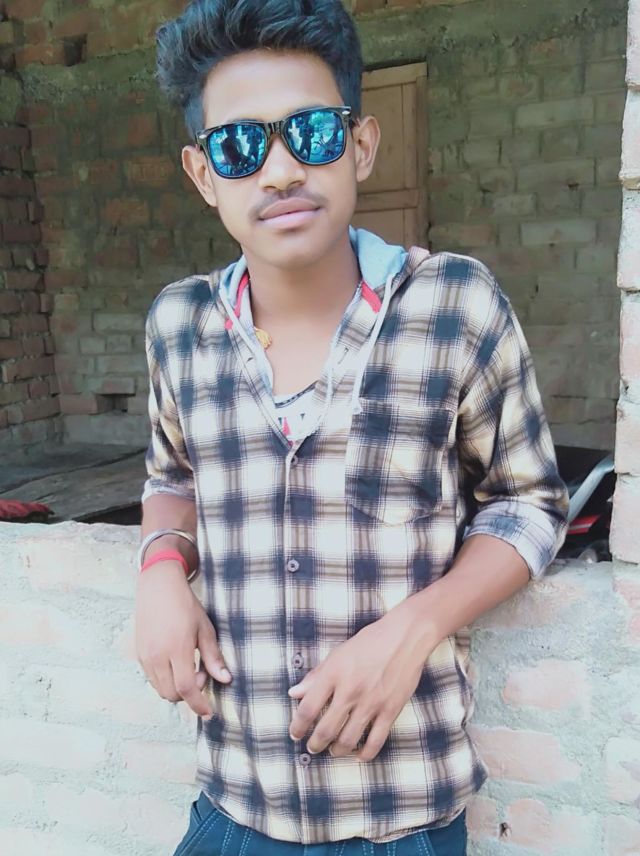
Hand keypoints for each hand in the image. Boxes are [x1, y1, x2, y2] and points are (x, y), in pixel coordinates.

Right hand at [135, 562, 230, 716]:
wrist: (158, 587)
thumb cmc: (185, 605)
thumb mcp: (205, 628)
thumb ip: (213, 657)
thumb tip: (225, 679)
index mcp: (177, 648)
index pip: (186, 688)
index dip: (198, 704)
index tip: (209, 712)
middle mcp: (157, 656)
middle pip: (172, 694)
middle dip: (189, 694)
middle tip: (201, 674)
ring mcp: (145, 656)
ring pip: (160, 689)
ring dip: (176, 688)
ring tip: (189, 666)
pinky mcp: (139, 654)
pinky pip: (152, 679)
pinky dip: (165, 680)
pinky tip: (176, 663)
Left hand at [288, 602, 431, 761]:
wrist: (405, 636)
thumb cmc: (370, 641)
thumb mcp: (338, 653)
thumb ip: (316, 675)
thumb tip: (295, 693)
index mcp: (334, 674)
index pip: (308, 709)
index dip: (298, 726)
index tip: (295, 733)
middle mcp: (350, 691)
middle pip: (326, 730)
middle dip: (315, 744)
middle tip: (312, 747)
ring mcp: (371, 703)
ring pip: (348, 740)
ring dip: (337, 751)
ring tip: (333, 751)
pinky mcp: (390, 710)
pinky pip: (376, 741)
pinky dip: (365, 753)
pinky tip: (359, 755)